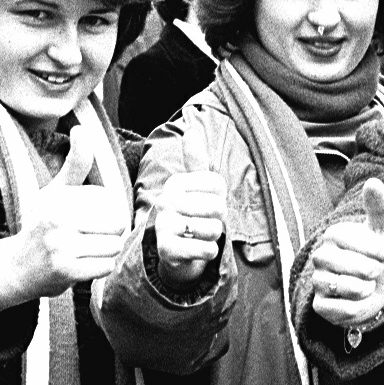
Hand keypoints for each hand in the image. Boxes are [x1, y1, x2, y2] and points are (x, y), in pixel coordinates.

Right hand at [0, 126, 130, 317]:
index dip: (110, 213)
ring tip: (88, 250)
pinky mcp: (65, 272)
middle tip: (93, 238)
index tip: (92, 220)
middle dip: (112, 233)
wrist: (15, 268)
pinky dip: (101, 268)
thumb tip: (81, 129)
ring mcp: (60, 247)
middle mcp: (56, 219)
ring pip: (114, 246)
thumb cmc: (42, 225)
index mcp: (57, 198)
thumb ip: (75, 164)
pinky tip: (84, 265)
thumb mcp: (55, 191)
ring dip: (107, 251)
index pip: (113, 203)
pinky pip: (106, 267)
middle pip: (117, 224)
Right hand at [152, 128, 225, 283]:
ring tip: (197, 236)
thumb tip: (190, 131)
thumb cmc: (189, 215)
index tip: (205, 205)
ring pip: (214, 230)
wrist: (173, 252)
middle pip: (219, 208)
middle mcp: (166, 201)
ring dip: (212, 238)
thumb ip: (196, 161)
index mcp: (175, 183)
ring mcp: (163, 226)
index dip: (220, 199)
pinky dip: (207, 253)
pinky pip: (207, 250)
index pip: (218, 186)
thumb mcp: (195, 187)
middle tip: (202, 224)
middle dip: (218, 220)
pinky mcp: (167, 250)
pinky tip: (195, 250)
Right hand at [309, 179, 383, 331]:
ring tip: (368, 285)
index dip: (375, 249)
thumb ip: (378, 206)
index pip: (350, 240)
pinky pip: (337, 309)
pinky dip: (355, 308)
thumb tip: (373, 182)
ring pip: (341, 287)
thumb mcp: (383, 229)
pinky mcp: (320, 306)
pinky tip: (359, 301)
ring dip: (364, 289)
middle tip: (376, 271)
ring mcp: (318, 281)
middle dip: (370, 270)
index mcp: (334, 235)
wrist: (379, 285)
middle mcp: (320, 257)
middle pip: (346, 265)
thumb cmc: (378, 253)